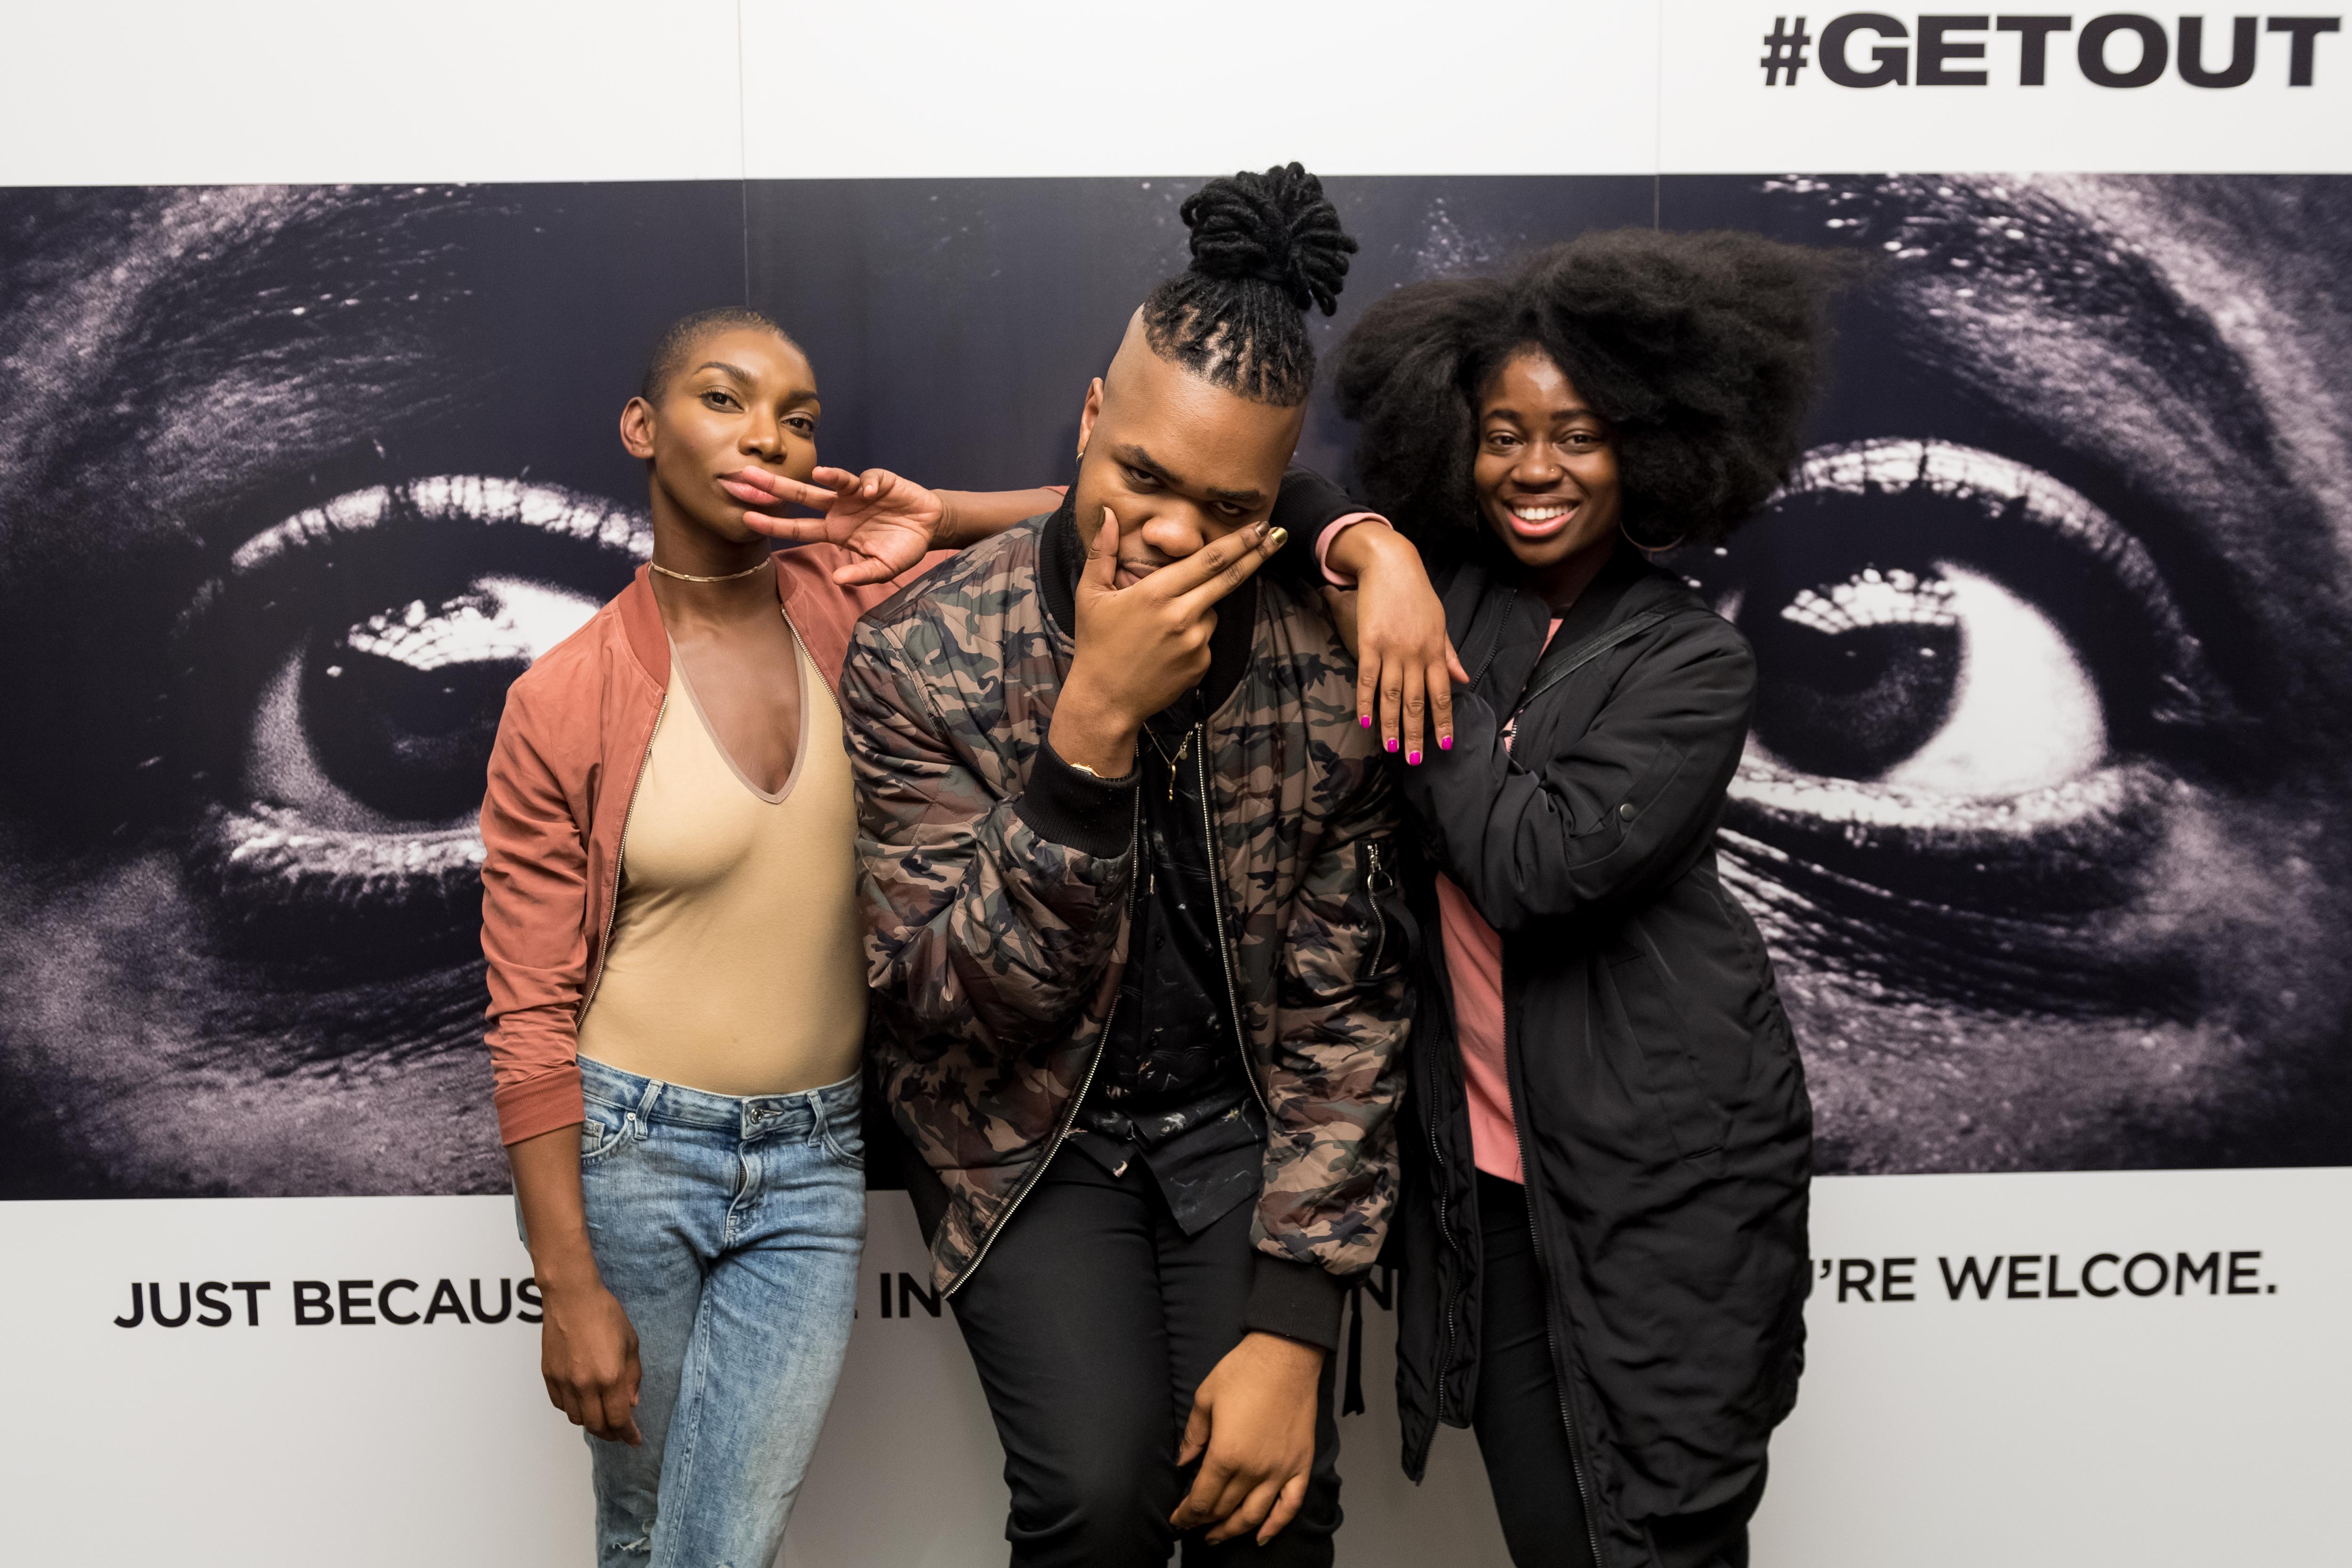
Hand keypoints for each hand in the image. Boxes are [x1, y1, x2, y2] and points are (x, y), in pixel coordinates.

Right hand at [538, 1274, 643, 1445]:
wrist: (572, 1297)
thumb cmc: (606, 1314)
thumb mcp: (631, 1344)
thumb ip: (632, 1377)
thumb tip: (631, 1404)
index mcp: (609, 1377)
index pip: (618, 1420)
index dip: (627, 1434)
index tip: (634, 1440)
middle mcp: (585, 1384)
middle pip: (596, 1426)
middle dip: (611, 1434)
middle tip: (620, 1432)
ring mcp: (563, 1382)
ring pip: (576, 1418)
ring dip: (591, 1422)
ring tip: (602, 1416)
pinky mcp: (548, 1376)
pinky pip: (560, 1404)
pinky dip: (573, 1409)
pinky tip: (583, 1402)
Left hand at [733, 464, 947, 585]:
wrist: (929, 527)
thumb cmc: (901, 547)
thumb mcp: (883, 568)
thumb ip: (862, 574)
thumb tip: (838, 579)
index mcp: (835, 532)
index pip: (797, 528)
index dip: (773, 524)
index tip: (747, 518)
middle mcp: (839, 509)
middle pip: (802, 496)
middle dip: (775, 486)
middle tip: (747, 474)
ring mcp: (856, 494)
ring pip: (832, 480)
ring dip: (824, 475)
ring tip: (817, 473)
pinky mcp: (878, 481)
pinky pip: (867, 479)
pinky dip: (868, 484)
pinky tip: (872, 492)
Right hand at [1047, 509, 1281, 775]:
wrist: (1105, 701)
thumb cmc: (1096, 645)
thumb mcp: (1090, 594)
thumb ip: (1103, 551)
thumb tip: (1107, 513)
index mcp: (1156, 593)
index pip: (1209, 560)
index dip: (1239, 541)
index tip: (1261, 526)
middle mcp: (1181, 615)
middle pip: (1229, 578)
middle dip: (1257, 554)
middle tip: (1277, 535)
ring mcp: (1195, 642)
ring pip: (1213, 610)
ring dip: (1201, 605)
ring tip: (1163, 625)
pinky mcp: (1202, 663)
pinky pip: (1207, 637)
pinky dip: (1195, 633)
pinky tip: (1168, 646)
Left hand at [1171, 1331, 1323, 1545]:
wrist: (1286, 1356)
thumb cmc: (1244, 1372)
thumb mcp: (1205, 1398)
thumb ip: (1193, 1435)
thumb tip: (1183, 1461)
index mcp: (1226, 1454)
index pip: (1202, 1498)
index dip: (1187, 1513)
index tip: (1178, 1518)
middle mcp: (1254, 1470)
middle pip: (1225, 1509)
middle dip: (1205, 1521)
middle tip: (1193, 1525)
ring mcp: (1280, 1470)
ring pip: (1254, 1516)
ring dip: (1233, 1530)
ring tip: (1217, 1536)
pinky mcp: (1300, 1464)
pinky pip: (1290, 1506)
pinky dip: (1275, 1525)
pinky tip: (1261, 1536)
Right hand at [1323, 523, 1468, 764]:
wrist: (1390, 564)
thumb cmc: (1417, 594)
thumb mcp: (1440, 623)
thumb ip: (1449, 654)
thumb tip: (1464, 679)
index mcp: (1435, 651)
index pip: (1441, 695)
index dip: (1443, 722)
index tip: (1444, 745)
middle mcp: (1415, 654)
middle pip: (1415, 702)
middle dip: (1416, 733)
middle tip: (1415, 760)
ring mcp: (1391, 650)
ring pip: (1391, 695)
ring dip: (1391, 725)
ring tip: (1392, 748)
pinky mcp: (1368, 642)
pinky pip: (1366, 678)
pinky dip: (1365, 701)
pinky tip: (1365, 721)